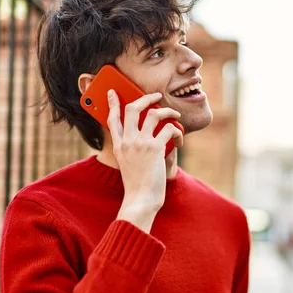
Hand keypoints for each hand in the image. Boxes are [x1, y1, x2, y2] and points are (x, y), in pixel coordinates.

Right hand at [106, 90, 183, 232]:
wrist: (140, 200)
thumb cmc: (137, 185)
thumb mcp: (127, 165)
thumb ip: (131, 150)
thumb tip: (141, 137)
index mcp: (119, 145)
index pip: (112, 119)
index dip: (113, 103)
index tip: (113, 93)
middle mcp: (127, 141)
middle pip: (132, 108)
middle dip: (145, 98)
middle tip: (155, 96)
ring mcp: (140, 143)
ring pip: (153, 113)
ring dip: (167, 111)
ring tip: (175, 114)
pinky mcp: (155, 148)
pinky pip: (169, 129)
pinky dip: (177, 131)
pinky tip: (180, 140)